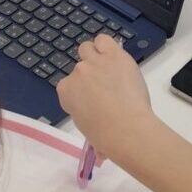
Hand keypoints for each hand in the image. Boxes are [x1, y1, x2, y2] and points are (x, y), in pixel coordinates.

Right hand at [57, 34, 156, 160]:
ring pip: (88, 47)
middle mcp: (76, 73)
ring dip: (96, 56)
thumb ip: (91, 130)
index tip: (93, 102)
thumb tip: (100, 152)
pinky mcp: (113, 54)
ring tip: (110, 69)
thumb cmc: (107, 137)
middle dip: (89, 74)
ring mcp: (94, 62)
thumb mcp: (90, 134)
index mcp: (65, 92)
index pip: (69, 85)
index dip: (82, 93)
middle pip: (79, 66)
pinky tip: (116, 58)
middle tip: (104, 86)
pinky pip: (104, 40)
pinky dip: (107, 46)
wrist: (126, 128)